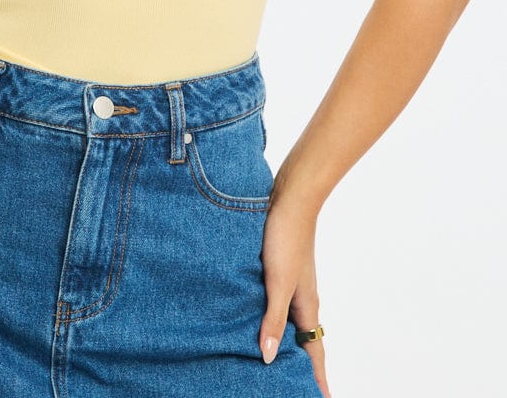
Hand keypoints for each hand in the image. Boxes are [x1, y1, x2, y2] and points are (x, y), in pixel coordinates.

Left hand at [258, 192, 330, 397]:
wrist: (290, 200)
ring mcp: (294, 285)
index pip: (316, 353)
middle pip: (307, 342)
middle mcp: (304, 300)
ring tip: (280, 363)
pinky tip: (261, 320)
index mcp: (307, 307)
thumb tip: (267, 357)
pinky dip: (277, 320)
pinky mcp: (282, 272)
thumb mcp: (276, 282)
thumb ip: (272, 319)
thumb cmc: (286, 238)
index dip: (318, 378)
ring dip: (290, 344)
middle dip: (305, 367)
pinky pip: (281, 305)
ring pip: (293, 324)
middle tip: (299, 387)